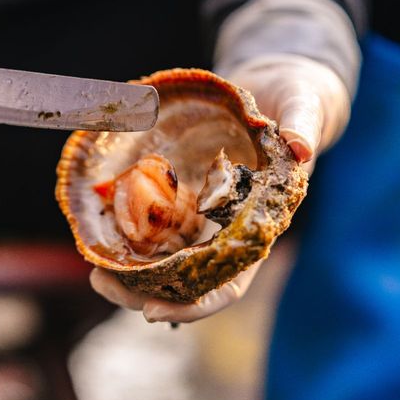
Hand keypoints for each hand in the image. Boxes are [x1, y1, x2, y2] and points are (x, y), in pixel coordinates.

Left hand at [90, 0, 355, 321]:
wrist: (274, 86)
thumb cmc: (296, 100)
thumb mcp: (304, 106)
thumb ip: (303, 127)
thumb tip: (302, 150)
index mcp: (258, 227)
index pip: (228, 284)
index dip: (195, 306)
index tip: (153, 312)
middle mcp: (225, 230)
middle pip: (185, 283)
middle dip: (144, 294)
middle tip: (102, 284)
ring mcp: (200, 215)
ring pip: (163, 260)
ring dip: (129, 274)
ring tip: (94, 272)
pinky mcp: (182, 194)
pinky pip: (152, 223)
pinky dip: (127, 236)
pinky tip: (99, 236)